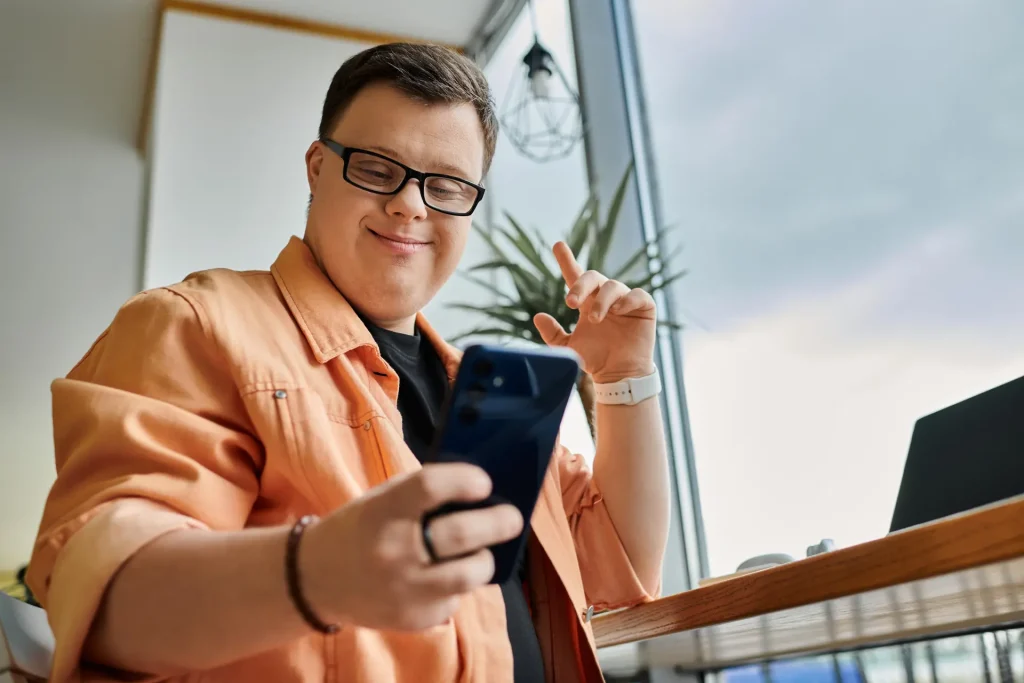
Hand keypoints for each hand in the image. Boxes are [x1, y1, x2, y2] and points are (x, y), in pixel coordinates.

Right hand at [299, 463, 522, 631]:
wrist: (314, 581)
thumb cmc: (359, 529)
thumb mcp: (382, 500)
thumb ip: (424, 494)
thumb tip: (480, 491)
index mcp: (383, 511)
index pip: (431, 486)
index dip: (465, 480)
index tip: (484, 482)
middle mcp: (393, 551)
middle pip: (462, 534)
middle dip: (499, 522)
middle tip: (512, 517)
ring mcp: (404, 589)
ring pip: (469, 574)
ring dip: (484, 559)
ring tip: (482, 551)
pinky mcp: (413, 619)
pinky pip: (454, 599)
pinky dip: (457, 585)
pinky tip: (444, 575)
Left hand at [533, 241, 656, 383]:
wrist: (619, 375)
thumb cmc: (596, 359)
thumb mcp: (569, 348)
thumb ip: (553, 334)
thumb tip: (537, 316)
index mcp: (587, 302)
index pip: (575, 276)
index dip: (566, 260)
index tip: (557, 245)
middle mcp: (605, 297)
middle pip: (593, 277)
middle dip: (580, 286)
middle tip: (570, 302)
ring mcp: (625, 301)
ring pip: (612, 286)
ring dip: (601, 301)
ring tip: (595, 319)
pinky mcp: (644, 307)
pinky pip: (638, 295)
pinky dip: (628, 300)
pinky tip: (619, 310)